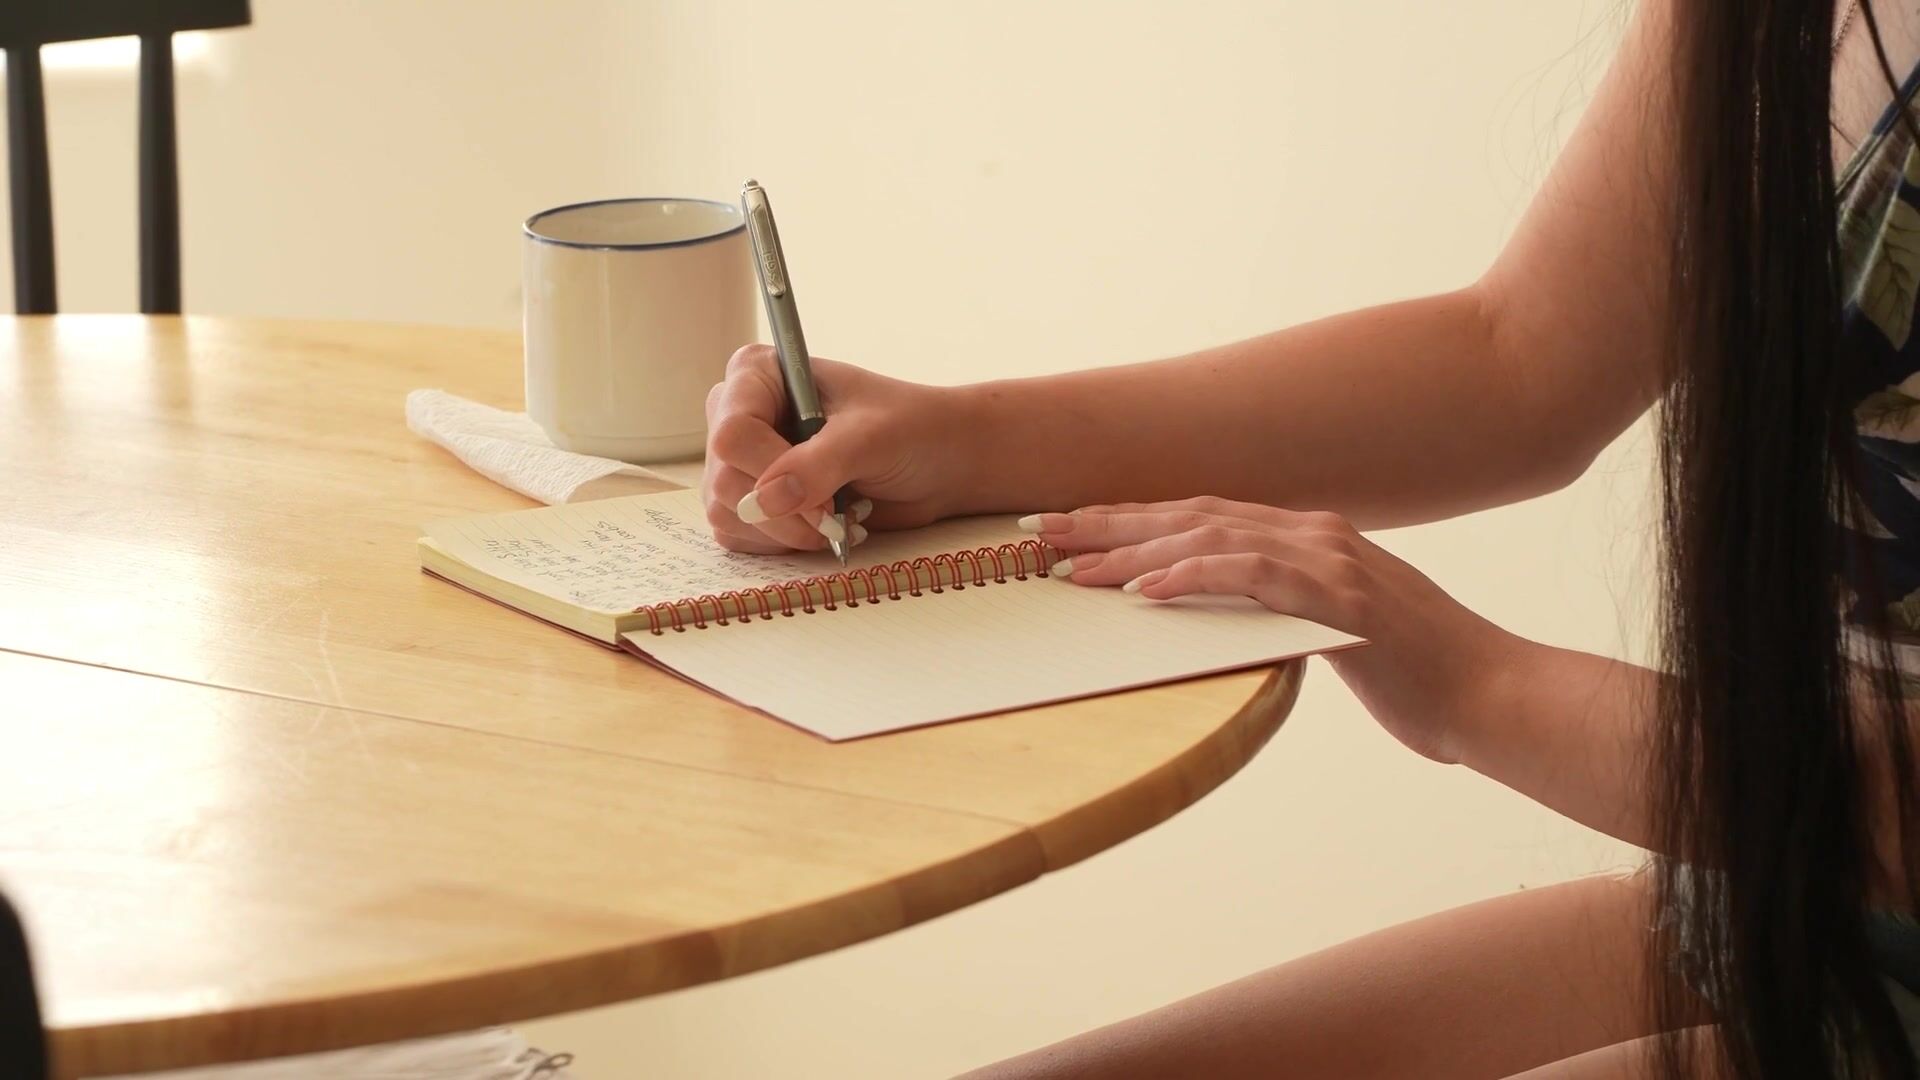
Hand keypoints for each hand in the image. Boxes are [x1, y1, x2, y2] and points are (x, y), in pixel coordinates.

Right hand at [702, 345, 970, 552]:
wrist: (939, 462)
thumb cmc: (910, 429)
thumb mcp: (870, 438)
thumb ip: (818, 464)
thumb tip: (766, 500)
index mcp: (757, 375)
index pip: (732, 432)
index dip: (770, 472)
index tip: (821, 496)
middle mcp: (738, 414)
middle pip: (725, 480)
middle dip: (783, 512)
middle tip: (834, 515)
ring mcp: (741, 461)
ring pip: (728, 514)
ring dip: (786, 532)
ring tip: (836, 516)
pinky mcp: (752, 502)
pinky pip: (741, 537)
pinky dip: (783, 544)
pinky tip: (822, 527)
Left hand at [1022, 496, 1524, 763]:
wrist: (1495, 695)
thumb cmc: (1419, 678)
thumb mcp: (1336, 636)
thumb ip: (1284, 618)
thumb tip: (1232, 631)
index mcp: (1308, 538)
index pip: (1201, 518)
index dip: (1131, 522)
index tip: (1069, 532)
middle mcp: (1313, 533)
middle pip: (1189, 514)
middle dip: (1109, 522)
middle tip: (1040, 532)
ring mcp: (1329, 560)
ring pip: (1209, 537)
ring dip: (1133, 551)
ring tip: (1073, 566)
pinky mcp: (1339, 598)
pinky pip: (1252, 577)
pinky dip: (1194, 578)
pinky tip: (1147, 591)